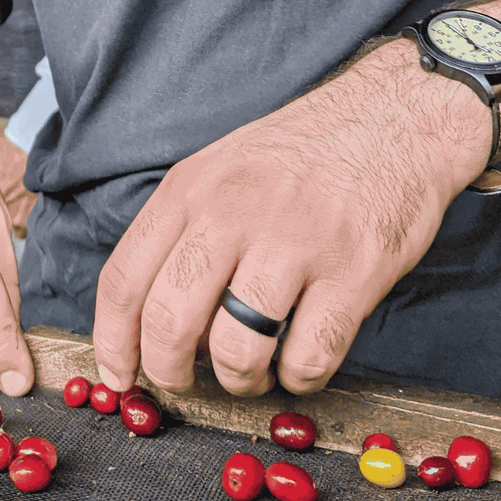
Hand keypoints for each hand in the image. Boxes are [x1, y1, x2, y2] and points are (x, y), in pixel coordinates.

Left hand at [92, 39, 491, 397]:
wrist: (388, 118)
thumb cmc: (298, 154)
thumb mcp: (218, 171)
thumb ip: (182, 233)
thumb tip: (149, 321)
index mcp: (189, 189)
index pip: (124, 278)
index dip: (111, 341)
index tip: (117, 376)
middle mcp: (231, 213)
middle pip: (168, 320)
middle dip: (168, 372)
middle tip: (185, 382)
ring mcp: (294, 242)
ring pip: (236, 349)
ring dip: (239, 379)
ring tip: (251, 368)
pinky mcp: (354, 271)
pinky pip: (309, 357)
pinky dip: (298, 378)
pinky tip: (300, 359)